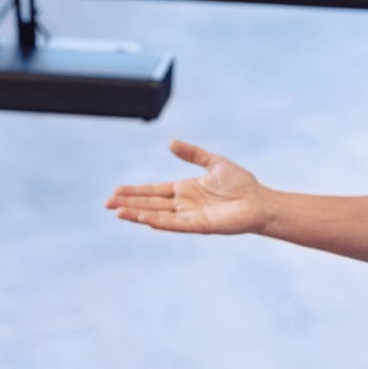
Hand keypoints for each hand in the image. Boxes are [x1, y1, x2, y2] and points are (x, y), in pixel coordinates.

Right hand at [105, 139, 267, 235]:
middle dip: (129, 203)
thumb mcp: (213, 162)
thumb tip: (171, 142)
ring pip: (158, 215)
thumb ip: (192, 153)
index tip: (116, 191)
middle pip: (151, 203)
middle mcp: (184, 204)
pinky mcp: (200, 226)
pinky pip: (175, 224)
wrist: (260, 201)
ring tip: (118, 212)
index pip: (154, 190)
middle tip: (108, 203)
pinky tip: (144, 219)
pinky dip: (159, 221)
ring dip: (138, 214)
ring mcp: (190, 216)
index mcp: (185, 189)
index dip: (135, 191)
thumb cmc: (241, 183)